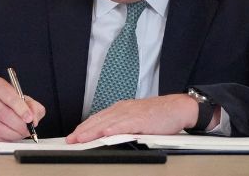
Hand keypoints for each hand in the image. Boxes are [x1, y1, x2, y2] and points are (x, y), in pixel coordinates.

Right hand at [0, 75, 45, 140]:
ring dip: (12, 134)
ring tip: (20, 133)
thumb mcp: (22, 98)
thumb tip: (34, 119)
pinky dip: (4, 138)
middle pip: (3, 113)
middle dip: (19, 125)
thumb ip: (33, 106)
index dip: (21, 109)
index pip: (9, 96)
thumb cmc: (7, 101)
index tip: (29, 119)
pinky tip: (10, 135)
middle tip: (27, 129)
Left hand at [67, 94, 198, 142]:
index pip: (97, 119)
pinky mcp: (141, 119)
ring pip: (107, 122)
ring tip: (81, 138)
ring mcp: (131, 113)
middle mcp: (122, 110)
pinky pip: (125, 124)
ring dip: (92, 131)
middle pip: (97, 120)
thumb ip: (122, 126)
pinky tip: (105, 133)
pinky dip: (114, 128)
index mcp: (119, 110)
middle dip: (82, 131)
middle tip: (70, 140)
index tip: (73, 136)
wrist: (177, 108)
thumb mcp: (135, 119)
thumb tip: (108, 136)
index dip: (84, 128)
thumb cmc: (158, 115)